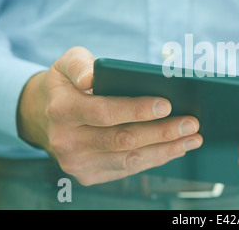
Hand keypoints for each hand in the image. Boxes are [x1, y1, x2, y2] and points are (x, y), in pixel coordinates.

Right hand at [17, 47, 202, 185]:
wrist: (46, 116)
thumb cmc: (68, 85)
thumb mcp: (67, 63)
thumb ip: (80, 64)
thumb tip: (92, 77)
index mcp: (62, 110)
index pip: (104, 112)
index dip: (137, 110)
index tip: (168, 105)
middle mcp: (67, 141)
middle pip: (122, 139)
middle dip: (162, 132)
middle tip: (192, 123)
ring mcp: (78, 163)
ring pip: (129, 160)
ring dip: (165, 150)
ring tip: (192, 138)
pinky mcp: (89, 175)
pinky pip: (128, 170)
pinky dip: (154, 159)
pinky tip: (175, 149)